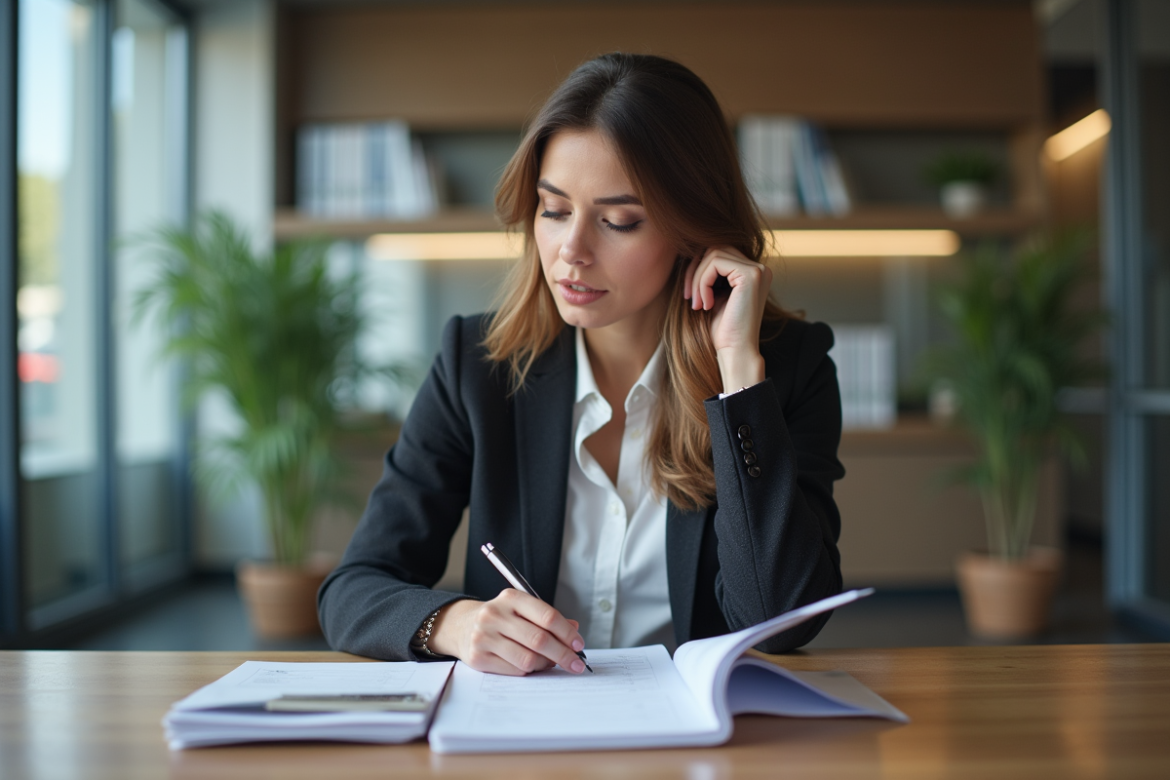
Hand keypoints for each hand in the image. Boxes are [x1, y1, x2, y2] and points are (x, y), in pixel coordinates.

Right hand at [427, 592, 586, 675]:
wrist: (461, 626)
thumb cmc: (499, 619)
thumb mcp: (521, 610)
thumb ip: (547, 618)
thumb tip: (574, 629)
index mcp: (510, 598)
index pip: (547, 616)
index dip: (567, 633)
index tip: (579, 644)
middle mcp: (495, 615)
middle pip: (539, 640)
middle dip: (563, 654)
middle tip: (576, 664)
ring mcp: (484, 637)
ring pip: (528, 658)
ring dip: (546, 664)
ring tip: (551, 663)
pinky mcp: (479, 658)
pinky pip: (515, 670)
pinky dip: (529, 671)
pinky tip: (533, 666)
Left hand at [684, 246, 770, 391]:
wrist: (735, 352)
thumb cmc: (722, 329)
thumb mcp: (713, 295)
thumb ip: (709, 273)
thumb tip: (691, 251)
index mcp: (752, 272)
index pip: (719, 253)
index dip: (698, 269)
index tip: (690, 295)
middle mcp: (760, 268)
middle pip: (716, 248)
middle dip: (696, 270)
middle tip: (690, 298)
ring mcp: (758, 270)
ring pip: (713, 253)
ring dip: (697, 278)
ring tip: (697, 303)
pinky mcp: (751, 275)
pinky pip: (715, 263)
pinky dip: (703, 282)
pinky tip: (705, 304)